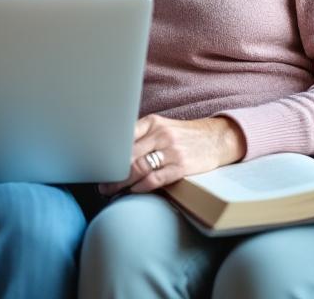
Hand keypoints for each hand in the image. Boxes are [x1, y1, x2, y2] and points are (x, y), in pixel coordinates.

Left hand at [99, 115, 246, 195]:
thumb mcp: (162, 127)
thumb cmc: (183, 135)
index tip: (97, 163)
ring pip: (138, 168)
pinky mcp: (181, 167)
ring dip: (121, 182)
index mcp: (152, 122)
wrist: (216, 138)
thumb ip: (140, 135)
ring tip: (111, 190)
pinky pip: (154, 179)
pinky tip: (133, 191)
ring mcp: (171, 151)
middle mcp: (161, 134)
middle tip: (101, 182)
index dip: (107, 152)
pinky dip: (140, 187)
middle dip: (111, 171)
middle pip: (127, 155)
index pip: (123, 136)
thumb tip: (112, 150)